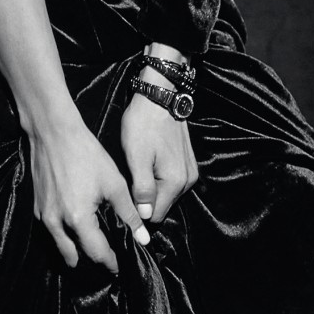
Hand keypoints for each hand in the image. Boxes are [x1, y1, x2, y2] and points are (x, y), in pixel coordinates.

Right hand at [29, 113, 149, 272]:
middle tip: (108, 262)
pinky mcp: (36, 208)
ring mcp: (42, 217)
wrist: (53, 133)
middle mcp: (56, 223)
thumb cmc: (86, 154)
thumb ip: (128, 214)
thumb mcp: (114, 184)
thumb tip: (142, 238)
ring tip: (93, 249)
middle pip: (75, 257)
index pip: (96, 253)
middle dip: (92, 262)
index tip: (121, 267)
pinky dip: (65, 238)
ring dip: (76, 253)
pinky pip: (52, 233)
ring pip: (61, 247)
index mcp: (77, 219)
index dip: (111, 263)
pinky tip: (77, 231)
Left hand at [120, 90, 198, 225]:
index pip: (155, 216)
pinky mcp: (188, 164)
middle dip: (145, 202)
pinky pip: (171, 184)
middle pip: (162, 207)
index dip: (137, 212)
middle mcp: (188, 182)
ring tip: (136, 173)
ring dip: (151, 191)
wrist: (159, 97)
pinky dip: (158, 181)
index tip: (124, 198)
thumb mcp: (136, 157)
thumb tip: (145, 216)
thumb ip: (142, 189)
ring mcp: (190, 173)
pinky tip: (147, 168)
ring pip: (166, 196)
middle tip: (127, 183)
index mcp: (175, 183)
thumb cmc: (143, 125)